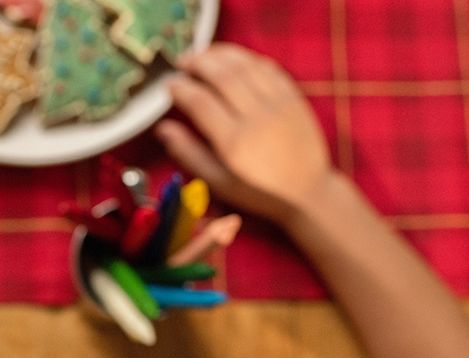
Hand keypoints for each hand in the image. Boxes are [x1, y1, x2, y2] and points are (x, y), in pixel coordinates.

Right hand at [157, 43, 332, 222]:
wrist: (306, 192)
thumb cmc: (257, 191)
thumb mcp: (217, 181)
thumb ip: (188, 153)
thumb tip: (163, 128)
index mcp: (234, 143)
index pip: (200, 103)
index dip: (180, 89)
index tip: (169, 84)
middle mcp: (258, 119)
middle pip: (223, 76)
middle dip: (198, 63)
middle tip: (182, 61)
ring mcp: (279, 106)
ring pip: (246, 66)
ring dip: (221, 54)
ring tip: (204, 55)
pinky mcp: (294, 98)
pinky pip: (269, 68)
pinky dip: (247, 58)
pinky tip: (233, 60)